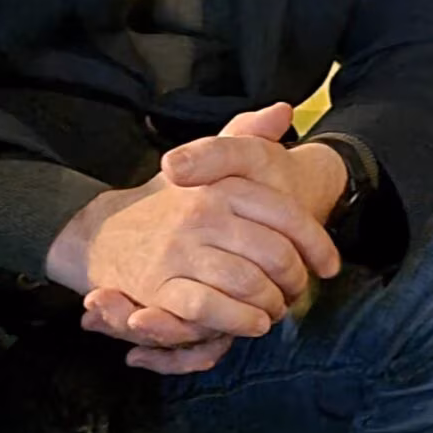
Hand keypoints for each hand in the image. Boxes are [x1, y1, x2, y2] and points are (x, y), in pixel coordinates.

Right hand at [51, 103, 342, 371]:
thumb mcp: (207, 165)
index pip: (286, 215)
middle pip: (274, 254)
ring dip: (271, 304)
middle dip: (295, 279)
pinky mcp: (158, 286)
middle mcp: (201, 214)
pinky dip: (238, 319)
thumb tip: (283, 110)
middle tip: (298, 291)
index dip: (317, 244)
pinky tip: (253, 322)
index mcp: (221, 186)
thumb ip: (245, 136)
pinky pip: (209, 308)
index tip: (330, 265)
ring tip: (276, 308)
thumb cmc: (170, 205)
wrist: (102, 233)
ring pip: (246, 282)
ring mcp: (178, 251)